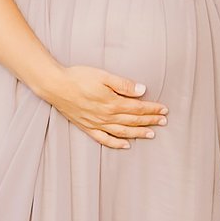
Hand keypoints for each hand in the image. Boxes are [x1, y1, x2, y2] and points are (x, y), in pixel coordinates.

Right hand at [51, 66, 166, 149]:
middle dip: (150, 121)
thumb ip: (123, 84)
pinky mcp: (87, 127)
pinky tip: (126, 145)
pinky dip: (117, 144)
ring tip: (151, 134)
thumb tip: (142, 90)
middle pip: (133, 120)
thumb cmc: (79, 77)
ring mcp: (97, 124)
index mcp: (112, 103)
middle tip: (163, 121)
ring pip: (123, 132)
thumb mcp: (103, 76)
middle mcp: (106, 116)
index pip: (138, 108)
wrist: (55, 86)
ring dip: (138, 133)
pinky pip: (105, 139)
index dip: (152, 109)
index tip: (164, 109)